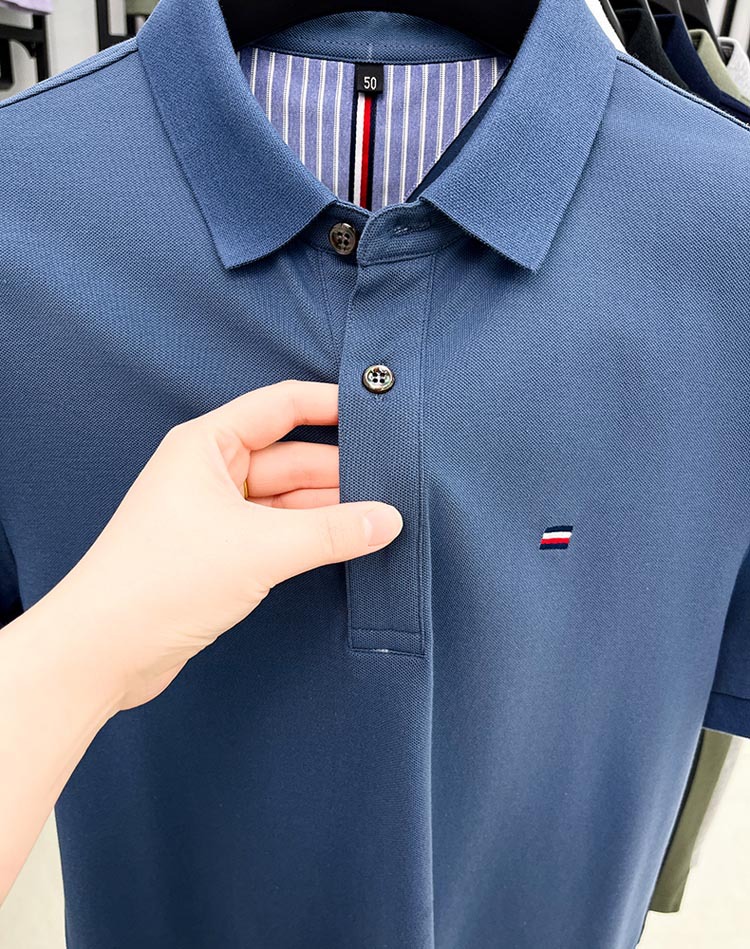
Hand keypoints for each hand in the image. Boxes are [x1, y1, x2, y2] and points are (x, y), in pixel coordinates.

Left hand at [46, 380, 402, 710]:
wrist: (102, 651)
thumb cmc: (162, 581)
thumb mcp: (260, 549)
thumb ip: (331, 532)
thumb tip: (388, 519)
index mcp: (207, 445)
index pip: (280, 407)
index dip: (329, 405)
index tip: (377, 412)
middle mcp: (210, 472)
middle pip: (290, 457)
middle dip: (340, 469)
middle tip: (395, 482)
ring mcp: (215, 514)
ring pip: (287, 499)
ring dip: (329, 508)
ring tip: (381, 516)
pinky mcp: (220, 552)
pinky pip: (277, 531)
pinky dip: (310, 536)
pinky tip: (347, 541)